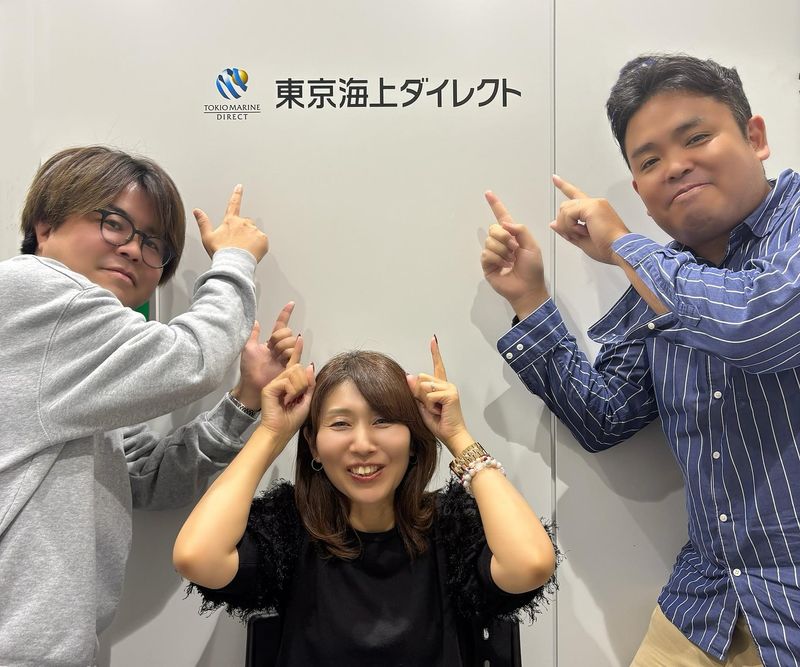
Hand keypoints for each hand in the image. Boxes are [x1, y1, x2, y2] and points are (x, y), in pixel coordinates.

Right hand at [193, 184, 268, 260]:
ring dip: (250, 239)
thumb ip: (203, 222)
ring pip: (254, 233)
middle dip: (243, 231)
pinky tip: (251, 253)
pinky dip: (258, 246)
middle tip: (237, 244)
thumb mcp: (208, 237)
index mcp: (230, 221)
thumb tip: (197, 211)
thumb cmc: (220, 252)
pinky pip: (262, 241)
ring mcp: (254, 230)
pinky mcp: (263, 239)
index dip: (237, 194)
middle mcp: (244, 223)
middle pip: (246, 223)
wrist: (233, 264)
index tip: (240, 187)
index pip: (233, 204)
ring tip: (243, 251)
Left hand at [231, 302, 299, 410]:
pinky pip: (295, 353)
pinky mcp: (291, 366)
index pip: (280, 325)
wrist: (251, 386)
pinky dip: (294, 349)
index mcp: (272, 343)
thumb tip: (255, 321)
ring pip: (292, 342)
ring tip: (276, 357)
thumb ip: (252, 334)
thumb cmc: (249, 369)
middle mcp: (281, 348)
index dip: (286, 314)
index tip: (291, 303)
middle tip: (272, 349)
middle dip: (280, 338)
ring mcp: (286, 357)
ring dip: (283, 347)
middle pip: (287, 333)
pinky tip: (297, 344)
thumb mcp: (248, 348)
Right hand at [258, 344, 314, 446]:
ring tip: (292, 400)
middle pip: (297, 368)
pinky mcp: (269, 387)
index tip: (300, 338)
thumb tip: (310, 365)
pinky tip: (287, 400)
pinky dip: (292, 391)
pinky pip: (287, 381)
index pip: (294, 364)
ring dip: (298, 387)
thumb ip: (309, 384)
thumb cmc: (291, 419)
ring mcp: (273, 383)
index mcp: (288, 383)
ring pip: (293, 372)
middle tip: (298, 397)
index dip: (297, 351)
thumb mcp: (306, 400)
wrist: (278, 432)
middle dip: (303, 382)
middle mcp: (280, 380)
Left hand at [407, 337, 472, 456]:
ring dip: (425, 402)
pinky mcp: (451, 394)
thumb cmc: (439, 424)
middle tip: (431, 408)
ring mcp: (450, 388)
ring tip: (436, 411)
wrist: (451, 436)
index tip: (433, 339)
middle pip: (421, 378)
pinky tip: (439, 412)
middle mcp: (447, 384)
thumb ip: (416, 392)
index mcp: (441, 386)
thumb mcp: (422, 406)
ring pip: (424, 387)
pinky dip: (430, 407)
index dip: (435, 352)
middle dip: (420, 394)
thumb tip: (408, 376)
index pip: (437, 366)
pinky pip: (430, 396)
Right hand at [481, 191, 548, 319]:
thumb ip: (521, 230)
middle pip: (494, 229)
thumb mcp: (532, 245)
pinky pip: (487, 254)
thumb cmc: (533, 269)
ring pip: (490, 241)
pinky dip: (497, 259)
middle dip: (505, 237)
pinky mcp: (487, 264)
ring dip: (503, 251)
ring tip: (510, 261)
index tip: (488, 193)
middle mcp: (501, 243)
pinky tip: (503, 267)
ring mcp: (493, 254)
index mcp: (513, 237)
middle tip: (514, 250)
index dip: (495, 205)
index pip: (502, 218)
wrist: (528, 288)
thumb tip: (505, 223)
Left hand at [550, 175, 629, 264]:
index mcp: (594, 209)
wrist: (621, 250)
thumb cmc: (608, 247)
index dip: (564, 186)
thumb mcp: (581, 240)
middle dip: (564, 224)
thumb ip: (567, 230)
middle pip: (565, 207)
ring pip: (564, 209)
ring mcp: (594, 204)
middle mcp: (595, 203)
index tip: (555, 178)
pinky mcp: (592, 207)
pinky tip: (583, 231)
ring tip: (581, 234)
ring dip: (567, 226)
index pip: (576, 194)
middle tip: (575, 235)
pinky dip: (570, 226)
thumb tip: (553, 224)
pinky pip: (568, 214)